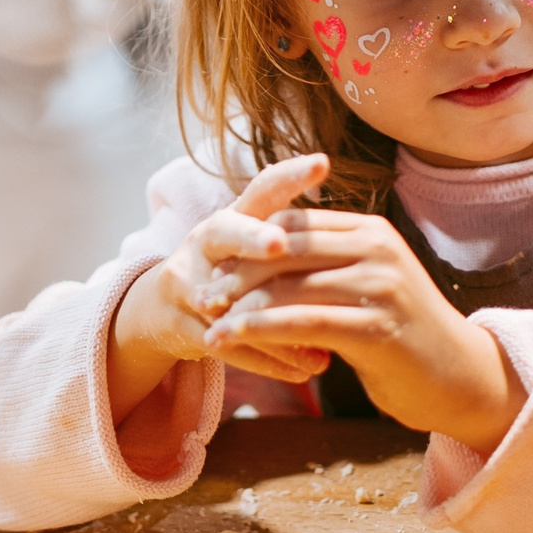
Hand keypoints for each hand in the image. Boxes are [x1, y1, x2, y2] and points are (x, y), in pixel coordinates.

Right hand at [107, 155, 333, 423]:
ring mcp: (187, 283)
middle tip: (279, 245)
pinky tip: (303, 370)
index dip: (289, 176)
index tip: (323, 162)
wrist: (168, 312)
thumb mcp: (255, 253)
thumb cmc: (231, 274)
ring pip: (228, 299)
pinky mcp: (181, 325)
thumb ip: (300, 249)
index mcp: (233, 217)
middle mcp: (205, 242)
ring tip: (318, 342)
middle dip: (250, 237)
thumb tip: (363, 254)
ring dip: (271, 320)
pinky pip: (228, 343)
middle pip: (224, 232)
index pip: (261, 190)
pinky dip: (267, 358)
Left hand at [202, 207, 527, 451]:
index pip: (295, 223)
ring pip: (288, 286)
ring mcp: (379, 286)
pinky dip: (259, 331)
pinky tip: (232, 343)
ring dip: (240, 307)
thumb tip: (271, 259)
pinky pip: (301, 323)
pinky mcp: (375, 327)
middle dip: (237, 273)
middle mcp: (377, 249)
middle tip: (201, 296)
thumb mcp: (369, 287)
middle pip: (285, 249)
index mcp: (372, 232)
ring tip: (209, 326)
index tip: (214, 265)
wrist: (462, 380)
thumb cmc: (407, 338)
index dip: (250, 242)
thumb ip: (330, 266)